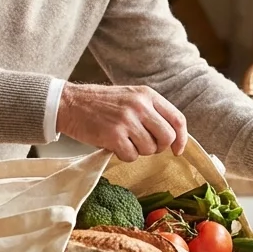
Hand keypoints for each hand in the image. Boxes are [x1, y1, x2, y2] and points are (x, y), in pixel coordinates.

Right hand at [55, 83, 188, 162]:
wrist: (70, 103)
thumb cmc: (100, 103)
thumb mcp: (130, 96)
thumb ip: (150, 111)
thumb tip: (171, 136)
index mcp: (147, 95)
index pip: (177, 119)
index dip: (182, 139)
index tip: (177, 150)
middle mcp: (140, 106)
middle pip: (167, 137)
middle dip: (159, 147)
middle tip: (144, 145)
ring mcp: (127, 120)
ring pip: (150, 149)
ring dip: (139, 151)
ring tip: (124, 141)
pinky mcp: (114, 135)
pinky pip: (131, 156)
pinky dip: (124, 155)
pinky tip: (114, 145)